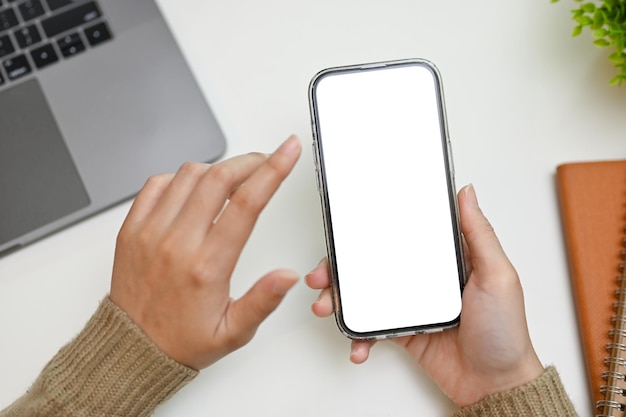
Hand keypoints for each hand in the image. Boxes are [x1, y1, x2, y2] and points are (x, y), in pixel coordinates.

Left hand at [110, 135, 301, 369]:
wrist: (131, 349)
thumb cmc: (182, 340)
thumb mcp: (234, 331)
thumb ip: (263, 300)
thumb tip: (289, 275)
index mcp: (207, 267)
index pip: (246, 203)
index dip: (273, 170)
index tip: (288, 150)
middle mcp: (177, 243)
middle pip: (219, 178)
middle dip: (250, 161)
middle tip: (266, 161)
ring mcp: (150, 232)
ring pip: (188, 175)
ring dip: (217, 168)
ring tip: (233, 178)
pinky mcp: (131, 229)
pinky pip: (156, 184)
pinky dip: (181, 177)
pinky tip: (195, 188)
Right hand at [306, 184, 543, 406]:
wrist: (495, 385)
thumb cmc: (504, 331)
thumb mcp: (497, 275)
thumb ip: (479, 234)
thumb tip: (466, 193)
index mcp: (444, 260)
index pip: (401, 237)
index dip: (370, 232)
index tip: (345, 232)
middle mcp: (423, 280)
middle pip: (372, 264)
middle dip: (341, 268)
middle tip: (324, 275)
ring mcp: (410, 306)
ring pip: (364, 295)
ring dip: (340, 300)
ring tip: (327, 306)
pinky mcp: (402, 331)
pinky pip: (371, 328)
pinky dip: (359, 336)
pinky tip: (358, 343)